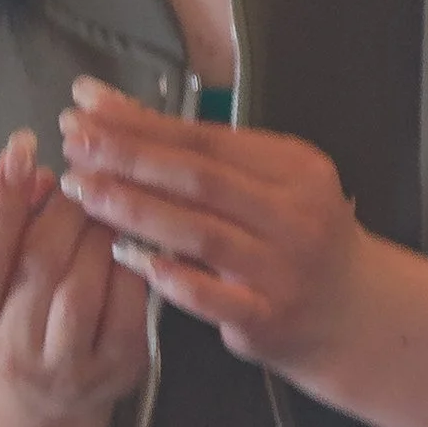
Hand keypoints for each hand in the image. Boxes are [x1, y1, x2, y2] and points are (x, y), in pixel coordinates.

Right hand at [0, 132, 149, 426]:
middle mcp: (11, 352)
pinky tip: (131, 241)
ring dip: (97, 231)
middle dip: (64, 207)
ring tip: (105, 204)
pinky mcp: (116, 371)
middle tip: (83, 175)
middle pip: (39, 264)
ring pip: (83, 284)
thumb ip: (6, 228)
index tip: (22, 146)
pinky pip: (128, 304)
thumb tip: (39, 175)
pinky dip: (130, 263)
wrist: (34, 405)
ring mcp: (66, 368)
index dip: (2, 199)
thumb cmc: (9, 324)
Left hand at [58, 80, 367, 374]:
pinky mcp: (268, 319)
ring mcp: (283, 270)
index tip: (85, 107)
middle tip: (74, 145)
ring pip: (200, 234)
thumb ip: (197, 153)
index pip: (206, 139)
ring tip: (83, 192)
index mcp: (294, 169)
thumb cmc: (296, 238)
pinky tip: (126, 258)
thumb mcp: (265, 183)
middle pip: (200, 179)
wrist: (354, 315)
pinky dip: (169, 277)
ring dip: (135, 210)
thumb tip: (110, 109)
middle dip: (129, 158)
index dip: (141, 122)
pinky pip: (211, 297)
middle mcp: (295, 215)